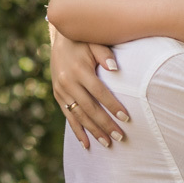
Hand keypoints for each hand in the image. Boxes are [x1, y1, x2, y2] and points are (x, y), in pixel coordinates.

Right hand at [50, 28, 128, 148]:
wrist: (60, 37)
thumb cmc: (84, 39)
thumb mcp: (94, 41)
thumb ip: (105, 54)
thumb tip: (116, 69)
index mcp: (79, 70)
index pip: (99, 92)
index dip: (112, 105)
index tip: (126, 118)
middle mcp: (67, 82)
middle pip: (89, 108)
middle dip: (105, 124)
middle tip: (120, 137)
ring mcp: (61, 91)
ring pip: (79, 116)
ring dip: (93, 131)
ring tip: (107, 143)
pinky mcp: (58, 96)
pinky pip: (68, 117)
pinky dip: (77, 131)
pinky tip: (86, 144)